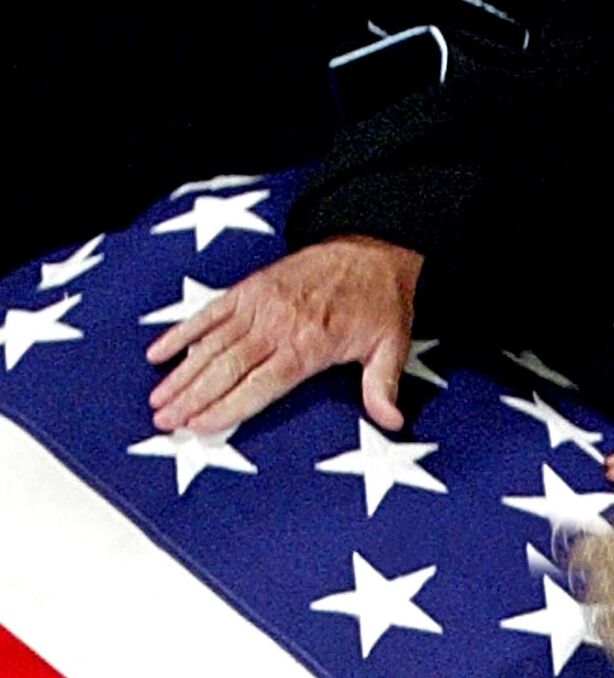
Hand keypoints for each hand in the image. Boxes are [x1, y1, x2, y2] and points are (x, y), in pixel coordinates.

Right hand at [146, 236, 423, 432]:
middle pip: (226, 369)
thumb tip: (391, 422)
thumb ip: (382, 386)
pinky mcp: (250, 288)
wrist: (372, 248)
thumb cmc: (380, 302)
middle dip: (192, 398)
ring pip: (211, 344)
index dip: (227, 408)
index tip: (199, 427)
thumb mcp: (391, 346)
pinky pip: (209, 312)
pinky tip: (159, 353)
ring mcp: (259, 305)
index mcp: (308, 346)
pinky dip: (182, 332)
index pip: (259, 386)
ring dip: (181, 374)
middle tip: (163, 422)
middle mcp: (276, 326)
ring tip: (157, 400)